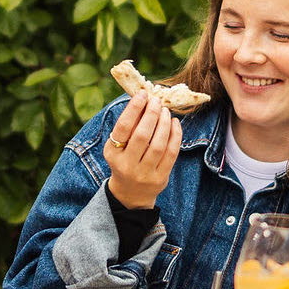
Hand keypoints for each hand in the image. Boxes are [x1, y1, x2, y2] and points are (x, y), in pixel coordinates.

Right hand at [105, 94, 180, 209]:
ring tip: (165, 111)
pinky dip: (175, 135)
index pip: (123, 128)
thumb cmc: (124, 161)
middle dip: (151, 114)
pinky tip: (174, 123)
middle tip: (157, 101)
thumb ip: (128, 126)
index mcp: (113, 154)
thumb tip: (143, 99)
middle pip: (142, 135)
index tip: (143, 94)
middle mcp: (127, 165)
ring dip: (164, 123)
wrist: (131, 194)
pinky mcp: (160, 178)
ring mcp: (145, 174)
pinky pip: (171, 153)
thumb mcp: (118, 146)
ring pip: (158, 144)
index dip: (133, 109)